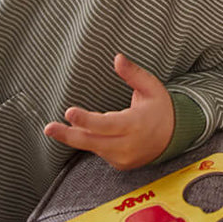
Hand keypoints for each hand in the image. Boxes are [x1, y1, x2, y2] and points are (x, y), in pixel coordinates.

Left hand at [44, 53, 174, 169]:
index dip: (86, 120)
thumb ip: (133, 74)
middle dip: (68, 135)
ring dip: (75, 136)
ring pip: (93, 147)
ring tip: (55, 128)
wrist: (174, 136)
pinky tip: (92, 131)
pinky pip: (100, 151)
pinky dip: (93, 140)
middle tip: (49, 128)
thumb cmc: (160, 108)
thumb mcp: (151, 87)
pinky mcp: (119, 164)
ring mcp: (123, 157)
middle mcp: (128, 144)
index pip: (106, 124)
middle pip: (92, 141)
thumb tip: (117, 57)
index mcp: (135, 124)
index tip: (69, 112)